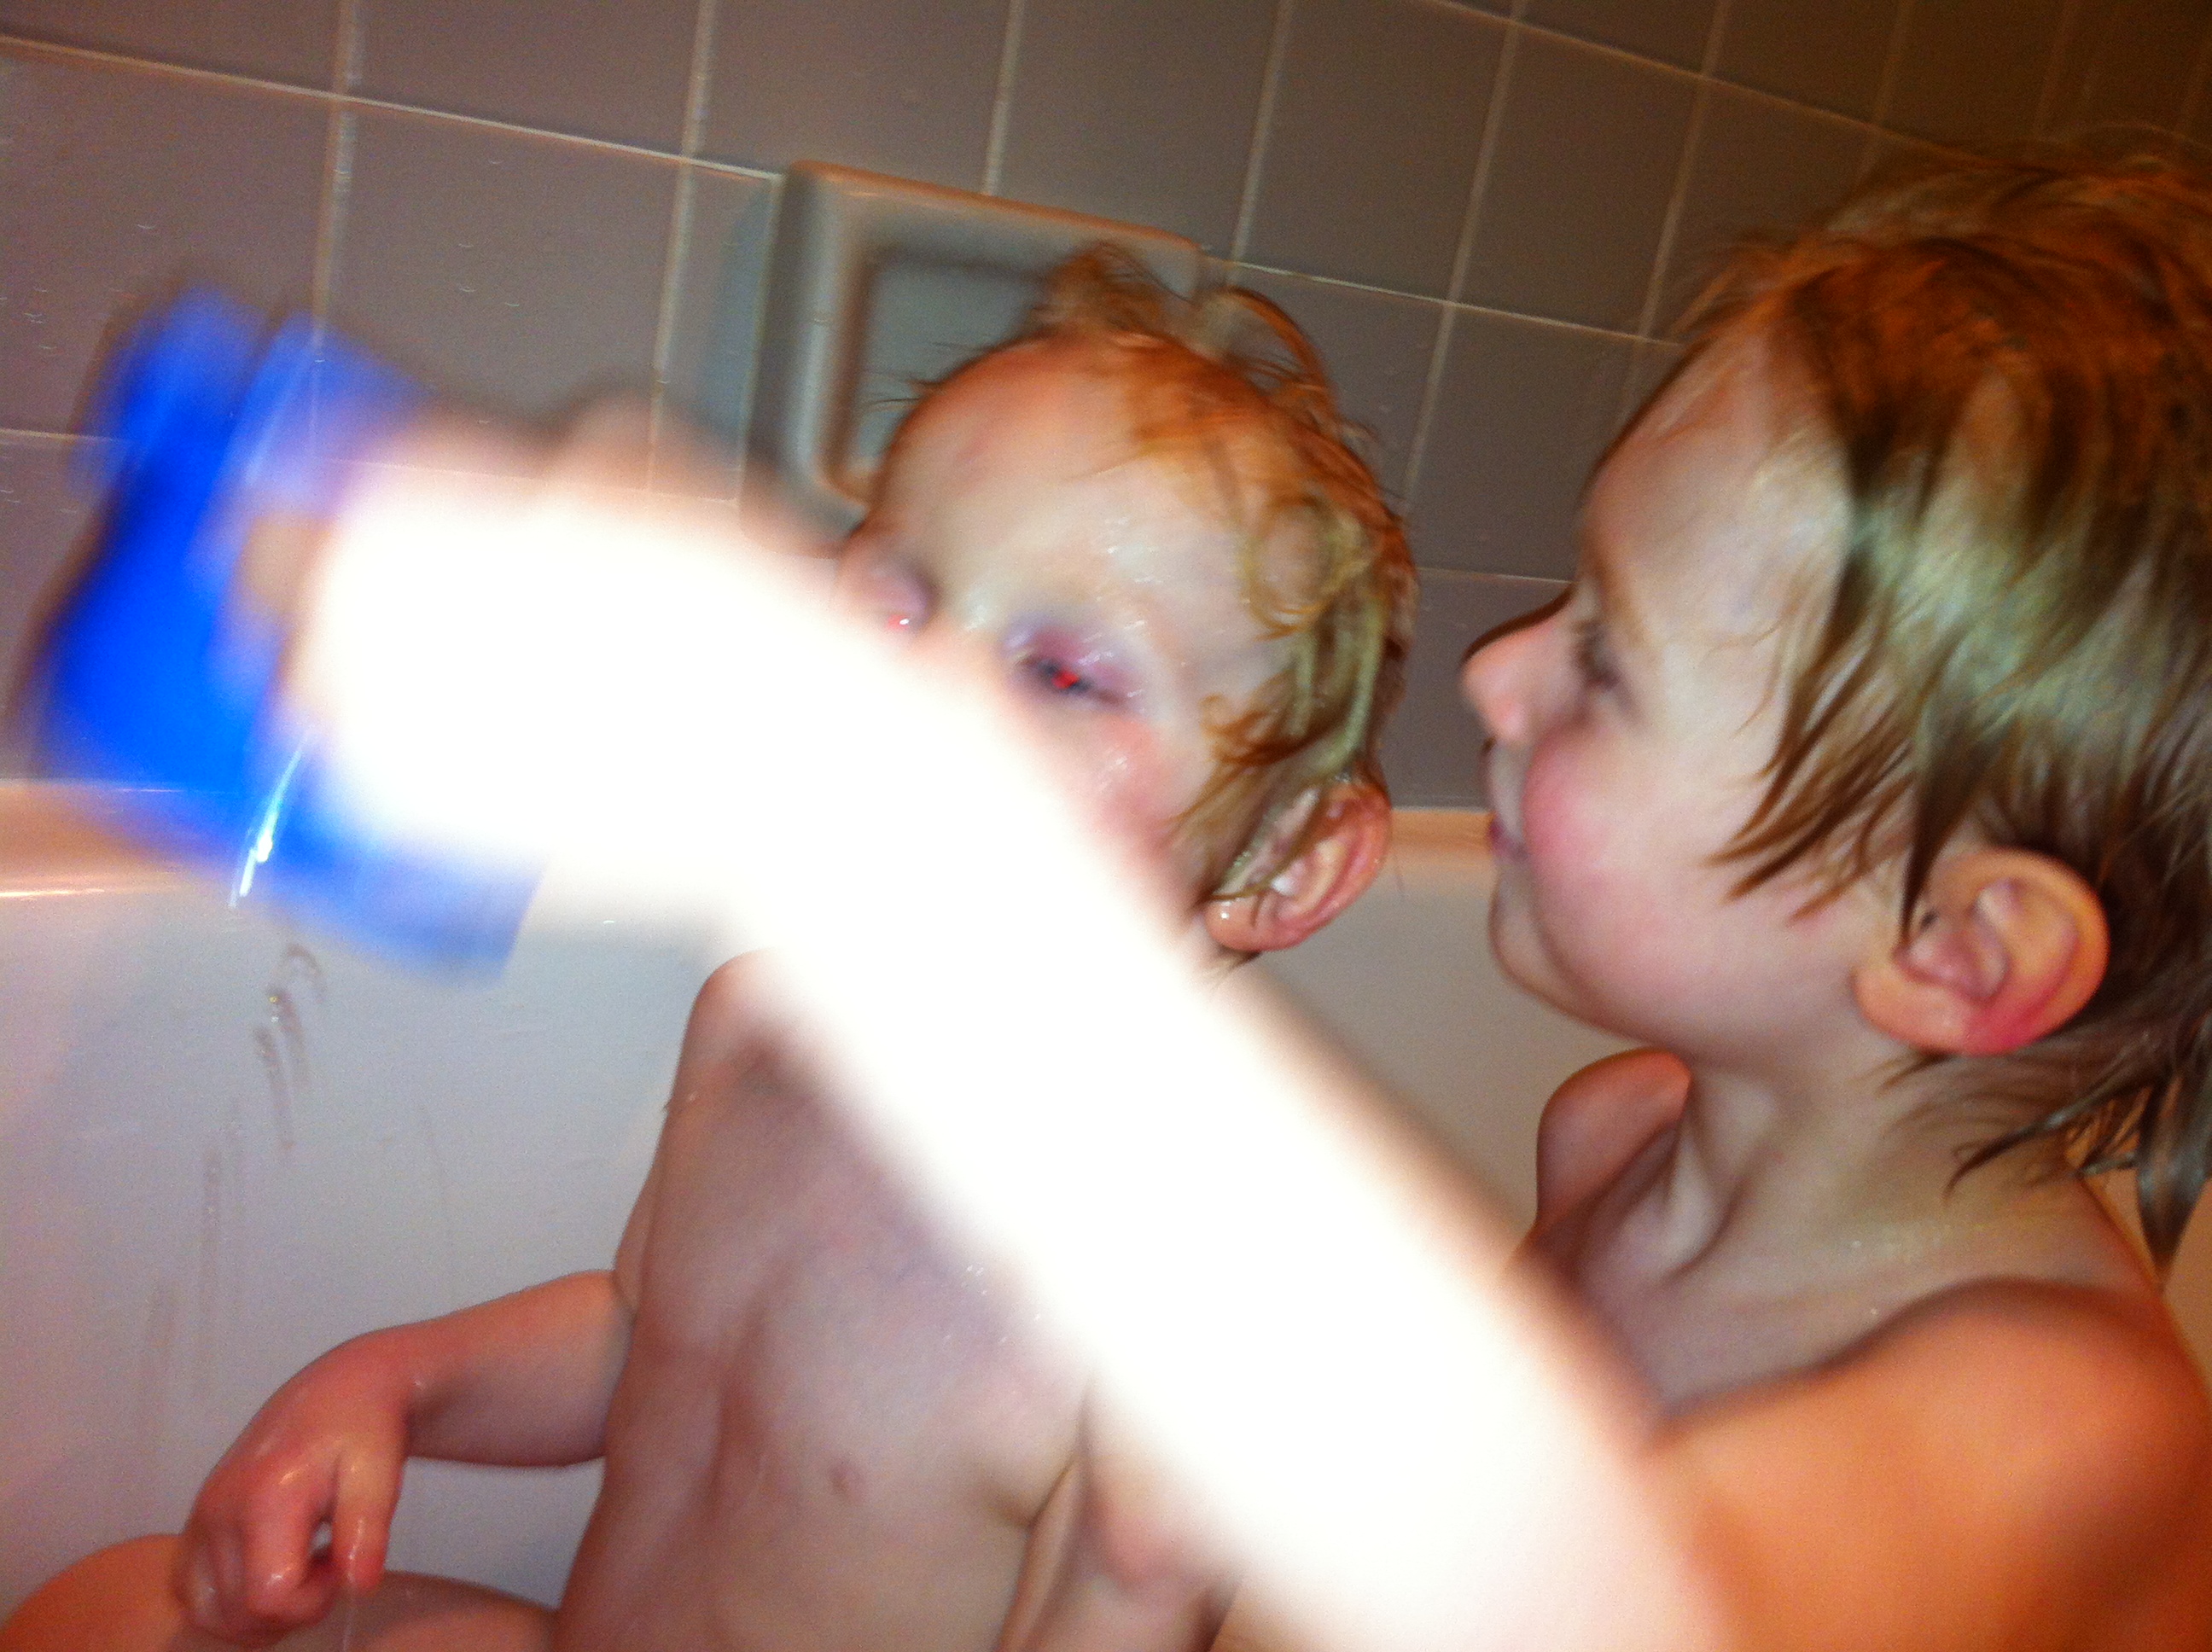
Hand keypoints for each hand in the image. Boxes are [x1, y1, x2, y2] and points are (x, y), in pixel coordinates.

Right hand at [173, 1348, 408, 1644]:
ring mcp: (199, 1519)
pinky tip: (274, 1568)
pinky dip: (231, 1602)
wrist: (340, 1390)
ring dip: (258, 1614)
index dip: (312, 1602)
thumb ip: (368, 1528)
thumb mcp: (380, 1470)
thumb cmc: (364, 1426)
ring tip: (302, 1568)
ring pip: (206, 1613)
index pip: (267, 1598)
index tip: (340, 1565)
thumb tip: (360, 1585)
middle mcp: (216, 1512)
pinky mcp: (196, 1525)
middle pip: (234, 1616)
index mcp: (262, 1499)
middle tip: (326, 1566)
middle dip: (290, 1611)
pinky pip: (193, 1593)